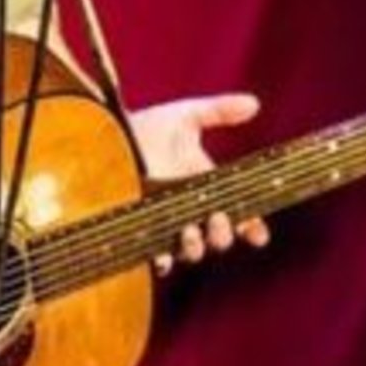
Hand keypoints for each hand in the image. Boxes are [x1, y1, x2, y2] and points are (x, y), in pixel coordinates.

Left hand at [127, 94, 270, 276]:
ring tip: (190, 230)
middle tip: (219, 221)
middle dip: (224, 235)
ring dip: (196, 247)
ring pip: (192, 251)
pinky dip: (163, 261)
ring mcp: (167, 222)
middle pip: (218, 237)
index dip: (253, 228)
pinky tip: (163, 258)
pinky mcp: (142, 229)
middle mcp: (191, 210)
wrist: (106, 135)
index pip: (240, 215)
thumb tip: (254, 103)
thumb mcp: (185, 116)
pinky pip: (156, 256)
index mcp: (207, 188)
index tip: (260, 235)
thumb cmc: (147, 128)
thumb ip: (218, 111)